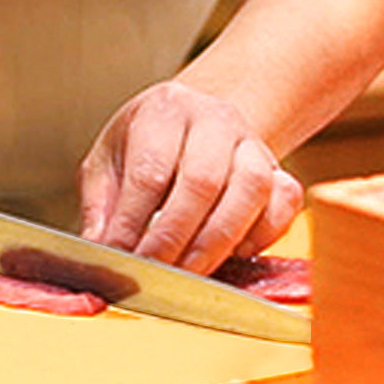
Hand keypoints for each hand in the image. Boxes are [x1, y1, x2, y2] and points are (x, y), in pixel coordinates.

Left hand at [78, 81, 303, 273]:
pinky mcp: (279, 170)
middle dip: (175, 237)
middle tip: (153, 272)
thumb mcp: (108, 162)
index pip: (150, 171)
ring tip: (190, 274)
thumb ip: (101, 206)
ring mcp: (252, 143)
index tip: (119, 257)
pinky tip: (235, 254)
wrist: (195, 120)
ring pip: (250, 190)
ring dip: (217, 241)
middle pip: (202, 180)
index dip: (133, 221)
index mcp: (165, 110)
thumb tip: (99, 251)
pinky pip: (284, 202)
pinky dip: (264, 234)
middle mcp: (215, 120)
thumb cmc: (147, 145)